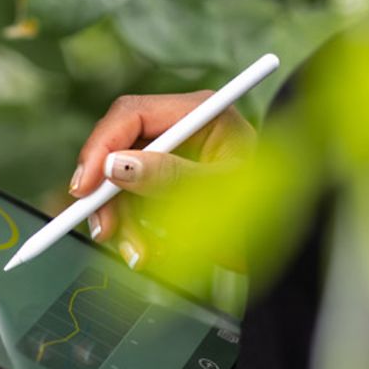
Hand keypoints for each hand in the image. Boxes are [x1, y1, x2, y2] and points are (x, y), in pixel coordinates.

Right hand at [71, 92, 255, 270]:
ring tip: (140, 255)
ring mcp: (171, 157)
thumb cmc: (265, 211)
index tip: (84, 187)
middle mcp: (181, 129)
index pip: (132, 114)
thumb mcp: (218, 193)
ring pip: (119, 183)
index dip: (101, 147)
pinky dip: (133, 230)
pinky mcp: (164, 185)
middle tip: (104, 231)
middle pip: (118, 149)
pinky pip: (131, 204)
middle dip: (107, 194)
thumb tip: (118, 167)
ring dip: (122, 222)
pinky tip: (149, 252)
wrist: (284, 243)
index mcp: (201, 113)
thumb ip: (170, 177)